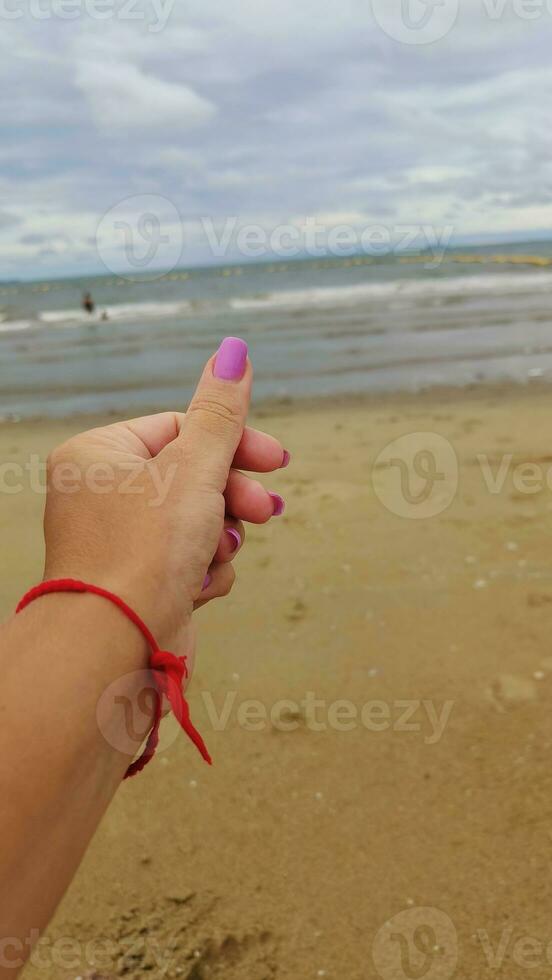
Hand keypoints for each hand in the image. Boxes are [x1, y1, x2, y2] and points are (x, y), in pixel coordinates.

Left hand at [42, 338, 287, 655]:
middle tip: (265, 509)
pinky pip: (188, 561)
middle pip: (192, 477)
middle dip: (232, 497)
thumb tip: (234, 350)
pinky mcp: (140, 583)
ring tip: (216, 555)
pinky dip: (204, 572)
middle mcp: (101, 497)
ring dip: (220, 539)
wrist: (117, 648)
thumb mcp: (194, 468)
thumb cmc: (145, 551)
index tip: (276, 461)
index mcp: (98, 457)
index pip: (180, 430)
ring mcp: (120, 543)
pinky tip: (198, 587)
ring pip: (198, 522)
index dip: (233, 444)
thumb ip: (220, 412)